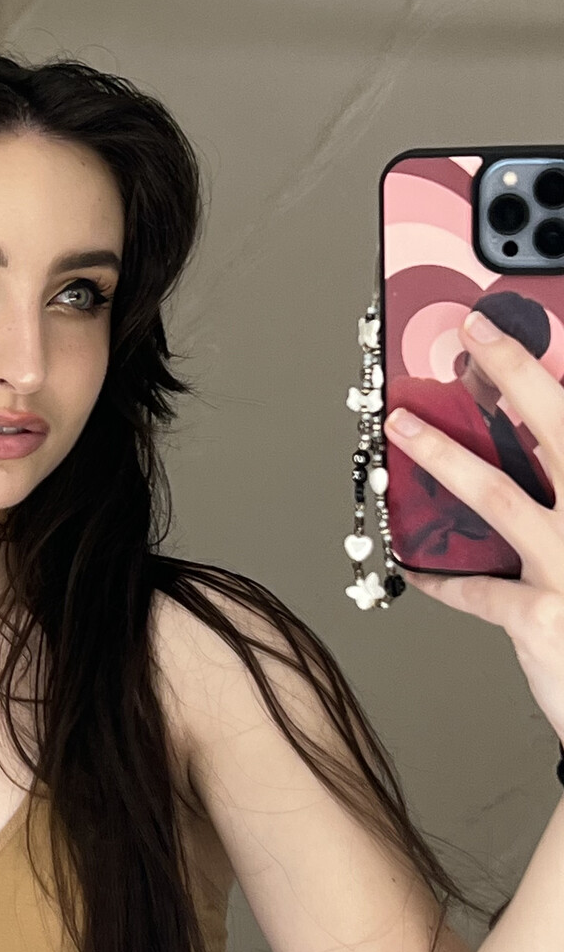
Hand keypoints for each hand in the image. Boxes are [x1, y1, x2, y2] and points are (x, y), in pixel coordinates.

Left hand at [384, 311, 563, 742]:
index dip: (545, 376)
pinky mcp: (538, 617)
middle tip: (477, 334)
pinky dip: (443, 579)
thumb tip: (546, 466)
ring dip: (443, 456)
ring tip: (403, 425)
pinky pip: (476, 590)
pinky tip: (417, 569)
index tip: (519, 335)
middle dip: (514, 375)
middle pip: (559, 431)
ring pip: (498, 497)